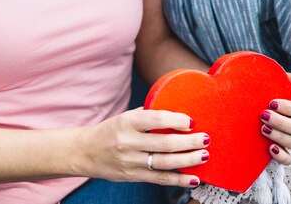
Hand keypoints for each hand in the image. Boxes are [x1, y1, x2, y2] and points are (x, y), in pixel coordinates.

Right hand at [71, 108, 209, 187]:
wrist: (84, 152)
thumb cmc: (112, 130)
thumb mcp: (127, 116)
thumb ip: (150, 114)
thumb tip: (180, 111)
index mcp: (127, 122)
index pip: (155, 119)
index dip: (175, 120)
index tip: (192, 121)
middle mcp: (128, 142)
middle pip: (163, 144)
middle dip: (188, 142)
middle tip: (206, 138)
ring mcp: (131, 162)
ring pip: (164, 163)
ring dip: (188, 160)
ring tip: (204, 155)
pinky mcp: (133, 176)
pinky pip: (160, 179)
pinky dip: (179, 180)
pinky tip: (194, 178)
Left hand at [260, 73, 290, 163]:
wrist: (246, 101)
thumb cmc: (265, 87)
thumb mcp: (277, 77)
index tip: (271, 103)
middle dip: (281, 122)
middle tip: (263, 115)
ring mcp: (290, 139)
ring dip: (280, 136)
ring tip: (262, 129)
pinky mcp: (281, 151)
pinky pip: (289, 160)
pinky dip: (282, 156)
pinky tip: (270, 148)